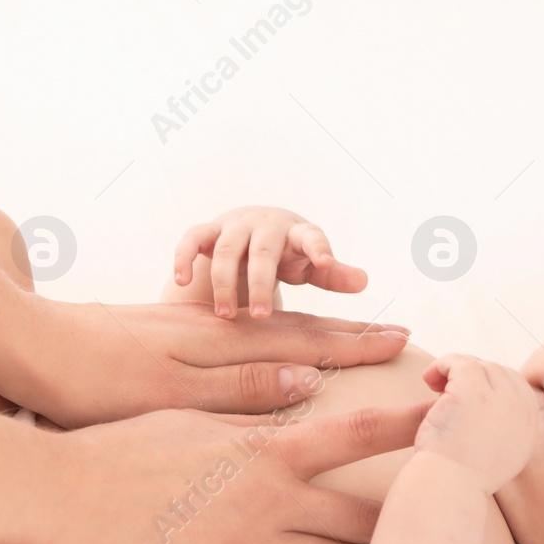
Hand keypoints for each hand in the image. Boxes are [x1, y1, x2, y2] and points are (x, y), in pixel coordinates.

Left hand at [22, 298, 409, 425]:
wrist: (25, 351)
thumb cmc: (91, 385)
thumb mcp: (171, 394)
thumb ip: (242, 386)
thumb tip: (311, 378)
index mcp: (221, 348)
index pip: (305, 346)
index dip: (355, 348)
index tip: (402, 346)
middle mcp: (212, 333)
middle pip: (295, 331)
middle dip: (349, 335)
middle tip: (399, 335)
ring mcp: (188, 333)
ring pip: (268, 327)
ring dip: (315, 330)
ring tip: (352, 333)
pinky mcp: (163, 336)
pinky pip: (237, 331)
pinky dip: (269, 333)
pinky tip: (272, 338)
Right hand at [40, 401, 430, 543]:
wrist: (63, 504)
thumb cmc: (122, 449)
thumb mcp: (190, 413)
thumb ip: (250, 403)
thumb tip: (301, 381)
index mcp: (263, 448)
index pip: (358, 434)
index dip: (414, 427)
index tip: (453, 422)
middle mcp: (270, 501)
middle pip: (367, 514)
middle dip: (419, 517)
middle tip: (464, 522)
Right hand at [174, 206, 367, 317]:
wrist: (249, 229)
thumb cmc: (287, 255)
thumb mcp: (309, 265)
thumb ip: (333, 275)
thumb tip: (363, 282)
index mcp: (295, 233)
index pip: (310, 236)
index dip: (318, 247)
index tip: (326, 263)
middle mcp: (264, 225)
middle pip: (263, 251)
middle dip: (262, 283)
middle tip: (264, 317)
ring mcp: (232, 227)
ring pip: (226, 250)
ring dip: (225, 282)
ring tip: (226, 317)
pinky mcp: (205, 232)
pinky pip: (191, 240)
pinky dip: (184, 257)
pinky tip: (180, 282)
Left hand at [415, 354, 540, 492]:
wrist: (450, 487)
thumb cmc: (462, 479)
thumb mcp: (498, 459)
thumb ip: (502, 433)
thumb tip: (488, 415)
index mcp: (529, 424)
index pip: (515, 386)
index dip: (490, 384)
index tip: (465, 394)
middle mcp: (521, 407)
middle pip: (498, 371)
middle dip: (472, 374)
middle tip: (446, 388)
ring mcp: (500, 395)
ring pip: (479, 364)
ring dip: (454, 370)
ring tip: (434, 385)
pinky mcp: (473, 388)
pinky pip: (459, 362)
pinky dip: (442, 365)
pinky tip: (428, 380)